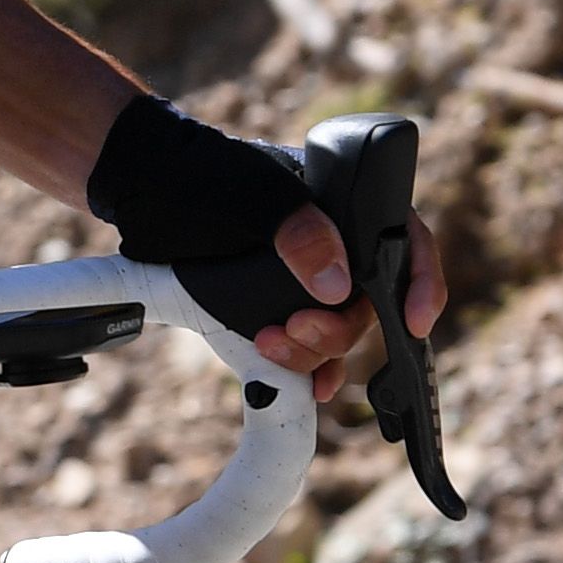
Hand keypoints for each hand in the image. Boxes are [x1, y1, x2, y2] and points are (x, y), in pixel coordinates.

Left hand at [84, 96, 451, 403]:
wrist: (139, 191)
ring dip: (317, 351)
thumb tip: (338, 284)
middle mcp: (334, 243)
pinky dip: (310, 370)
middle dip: (341, 327)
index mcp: (343, 203)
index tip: (416, 320)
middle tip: (298, 329)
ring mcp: (304, 279)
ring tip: (273, 345)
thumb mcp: (250, 195)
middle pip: (371, 301)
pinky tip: (307, 386)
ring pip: (338, 330)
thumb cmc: (197, 176)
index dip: (423, 282)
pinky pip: (309, 348)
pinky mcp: (274, 309)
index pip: (406, 239)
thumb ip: (297, 229)